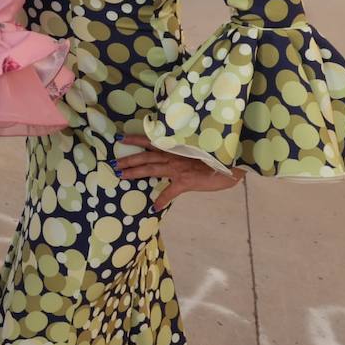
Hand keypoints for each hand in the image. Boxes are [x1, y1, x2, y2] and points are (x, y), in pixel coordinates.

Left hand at [114, 134, 244, 209]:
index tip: (121, 138)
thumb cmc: (216, 157)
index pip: (151, 141)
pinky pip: (170, 192)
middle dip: (129, 159)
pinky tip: (155, 207)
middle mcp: (174, 156)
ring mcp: (179, 168)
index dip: (136, 139)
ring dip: (136, 173)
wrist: (231, 164)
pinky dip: (162, 199)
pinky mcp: (186, 181)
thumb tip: (173, 158)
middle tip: (113, 164)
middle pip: (146, 156)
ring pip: (152, 169)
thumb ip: (183, 154)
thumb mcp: (196, 151)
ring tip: (122, 177)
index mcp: (176, 148)